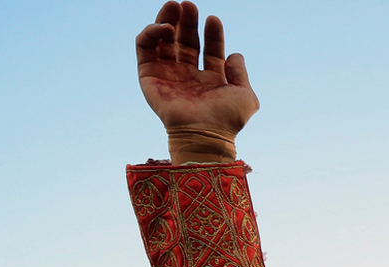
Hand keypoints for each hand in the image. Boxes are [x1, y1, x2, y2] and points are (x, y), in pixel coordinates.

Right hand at [136, 2, 257, 152]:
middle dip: (188, 22)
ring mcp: (168, 75)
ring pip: (164, 41)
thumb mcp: (245, 94)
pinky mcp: (148, 76)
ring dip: (168, 20)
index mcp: (210, 80)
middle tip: (189, 5)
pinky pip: (144, 48)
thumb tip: (235, 55)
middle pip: (185, 42)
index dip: (212, 34)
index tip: (214, 20)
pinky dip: (151, 33)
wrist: (205, 133)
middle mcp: (188, 76)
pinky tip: (165, 27)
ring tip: (175, 6)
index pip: (210, 50)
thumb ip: (240, 73)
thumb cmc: (227, 119)